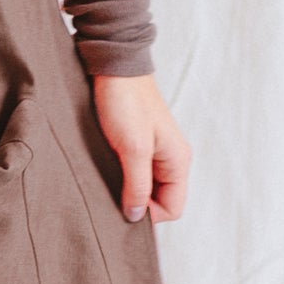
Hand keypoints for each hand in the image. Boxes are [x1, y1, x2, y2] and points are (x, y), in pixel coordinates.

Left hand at [88, 68, 189, 226]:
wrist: (114, 66)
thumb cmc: (126, 101)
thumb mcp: (133, 148)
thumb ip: (137, 185)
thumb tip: (136, 216)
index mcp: (178, 161)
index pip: (173, 208)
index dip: (149, 215)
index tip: (122, 208)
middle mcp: (170, 159)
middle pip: (160, 200)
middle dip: (137, 204)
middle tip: (111, 198)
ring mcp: (155, 152)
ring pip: (146, 187)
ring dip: (127, 191)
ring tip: (106, 184)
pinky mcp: (138, 144)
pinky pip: (135, 173)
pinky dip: (122, 178)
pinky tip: (105, 172)